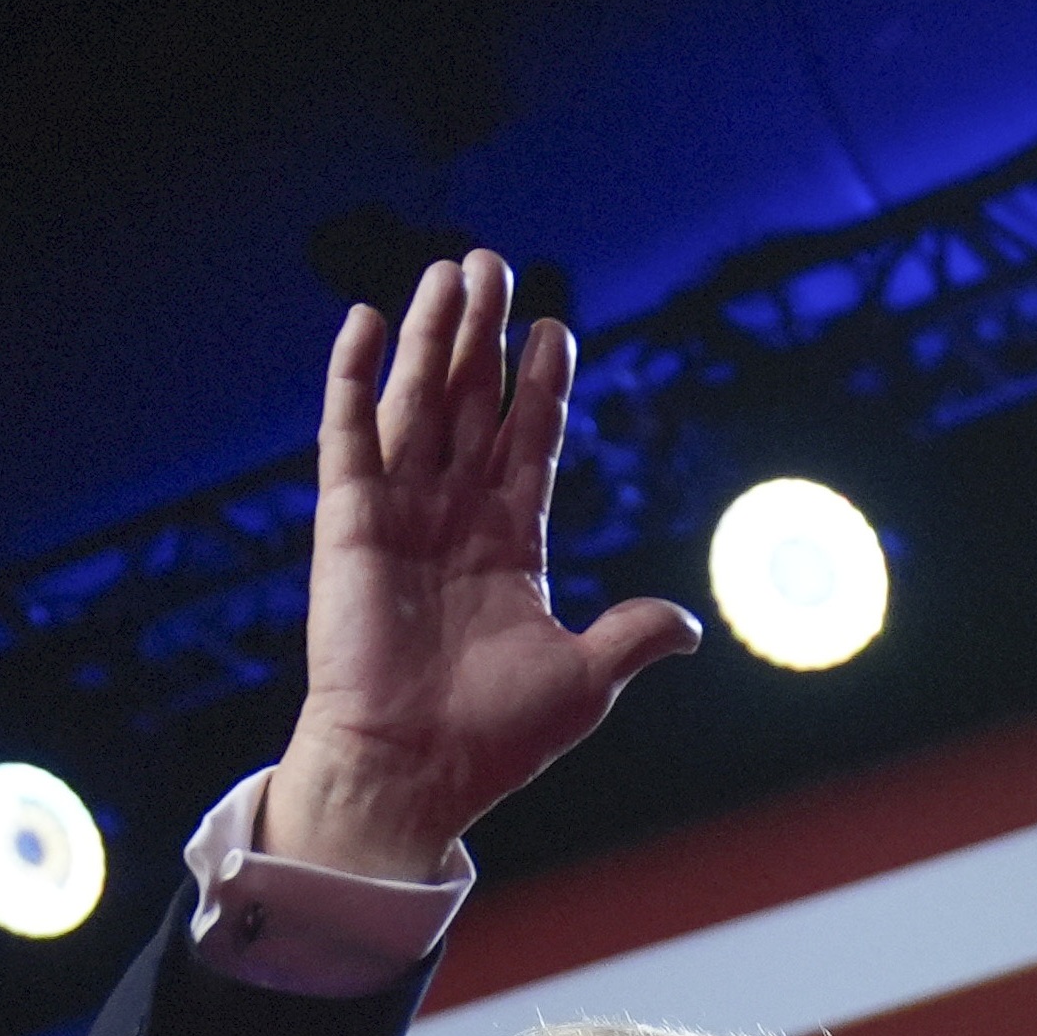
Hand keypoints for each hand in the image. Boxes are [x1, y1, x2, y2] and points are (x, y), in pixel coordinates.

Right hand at [257, 250, 698, 880]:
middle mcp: (452, 518)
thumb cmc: (494, 739)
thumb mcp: (585, 682)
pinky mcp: (347, 523)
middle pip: (471, 403)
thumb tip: (690, 625)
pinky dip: (350, 378)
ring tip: (448, 269)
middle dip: (483, 335)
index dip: (541, 385)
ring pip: (416, 402)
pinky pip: (347, 436)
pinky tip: (362, 321)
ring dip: (429, 335)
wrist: (414, 771)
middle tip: (492, 264)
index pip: (528, 442)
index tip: (556, 328)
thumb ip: (631, 637)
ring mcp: (398, 515)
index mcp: (510, 546)